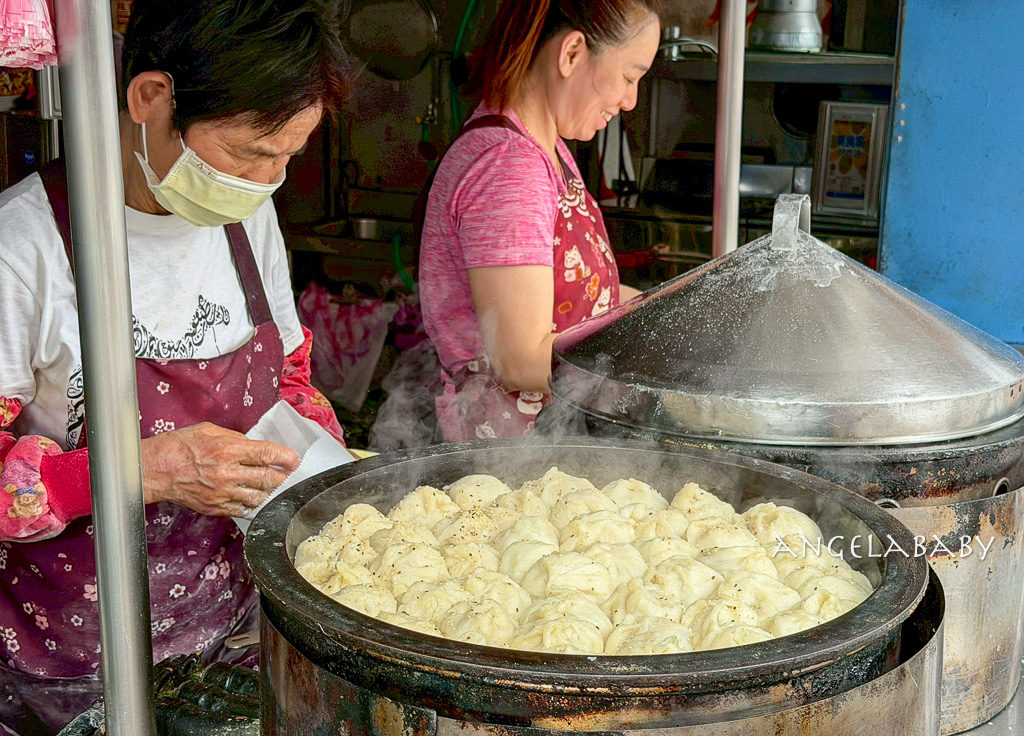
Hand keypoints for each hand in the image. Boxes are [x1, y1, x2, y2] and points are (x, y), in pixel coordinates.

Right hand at [141, 422, 300, 516]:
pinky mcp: (216, 508)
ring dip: (272, 493)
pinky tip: (258, 499)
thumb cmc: (179, 446)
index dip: (285, 457)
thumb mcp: (209, 430)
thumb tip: (252, 446)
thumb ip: (235, 438)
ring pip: (259, 497)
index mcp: (228, 449)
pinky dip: (254, 505)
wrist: (155, 470)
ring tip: (277, 487)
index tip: (294, 459)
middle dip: (284, 477)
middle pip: (268, 478)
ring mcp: (222, 493)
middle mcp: (228, 473)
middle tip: (291, 474)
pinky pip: (243, 510)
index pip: (266, 453)